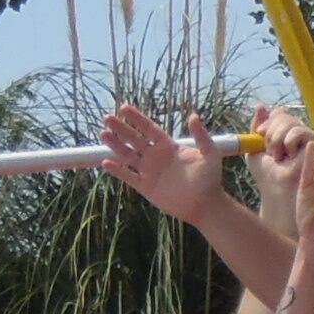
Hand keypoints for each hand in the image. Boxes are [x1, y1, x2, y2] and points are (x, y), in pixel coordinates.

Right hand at [100, 101, 221, 219]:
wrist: (205, 205)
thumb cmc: (210, 180)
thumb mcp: (209, 154)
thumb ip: (201, 136)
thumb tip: (194, 115)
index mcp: (168, 146)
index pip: (149, 128)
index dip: (136, 118)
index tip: (123, 107)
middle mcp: (156, 157)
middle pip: (134, 139)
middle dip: (120, 128)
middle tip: (107, 117)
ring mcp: (149, 171)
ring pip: (128, 155)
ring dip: (115, 145)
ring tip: (103, 134)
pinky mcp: (146, 187)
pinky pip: (128, 176)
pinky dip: (117, 170)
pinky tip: (106, 161)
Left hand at [245, 102, 313, 234]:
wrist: (276, 190)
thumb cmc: (267, 176)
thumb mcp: (256, 149)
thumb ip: (257, 128)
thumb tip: (261, 106)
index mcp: (286, 133)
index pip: (279, 114)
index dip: (268, 122)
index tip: (259, 135)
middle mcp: (299, 133)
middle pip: (283, 115)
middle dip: (271, 132)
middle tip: (271, 152)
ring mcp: (309, 137)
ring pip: (290, 121)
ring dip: (278, 138)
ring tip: (279, 156)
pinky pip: (300, 130)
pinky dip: (289, 141)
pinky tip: (289, 155)